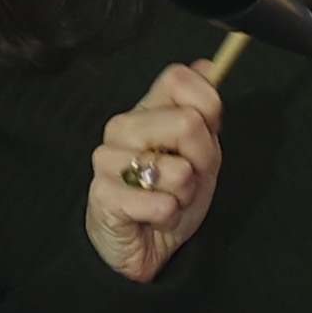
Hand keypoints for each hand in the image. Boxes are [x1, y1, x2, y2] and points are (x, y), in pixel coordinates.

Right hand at [87, 61, 227, 283]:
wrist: (143, 246)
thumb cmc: (168, 197)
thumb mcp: (200, 155)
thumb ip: (204, 113)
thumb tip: (208, 66)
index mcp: (147, 110)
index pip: (177, 78)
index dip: (207, 105)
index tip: (207, 133)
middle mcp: (123, 127)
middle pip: (186, 122)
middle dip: (202, 160)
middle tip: (188, 178)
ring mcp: (108, 159)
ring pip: (177, 169)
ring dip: (185, 194)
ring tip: (169, 199)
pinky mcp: (103, 194)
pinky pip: (161, 203)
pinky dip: (170, 215)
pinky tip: (156, 217)